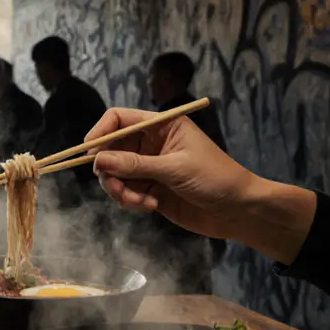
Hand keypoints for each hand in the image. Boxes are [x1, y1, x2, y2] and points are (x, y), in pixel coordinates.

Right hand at [86, 107, 257, 241]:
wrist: (239, 210)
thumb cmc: (216, 178)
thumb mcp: (175, 168)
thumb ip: (135, 164)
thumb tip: (99, 160)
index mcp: (161, 126)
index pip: (119, 119)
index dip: (100, 132)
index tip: (89, 153)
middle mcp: (151, 144)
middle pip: (111, 149)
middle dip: (109, 169)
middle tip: (115, 188)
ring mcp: (149, 168)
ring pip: (115, 174)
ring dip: (119, 189)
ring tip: (138, 202)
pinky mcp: (150, 190)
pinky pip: (125, 192)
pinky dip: (130, 201)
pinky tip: (150, 207)